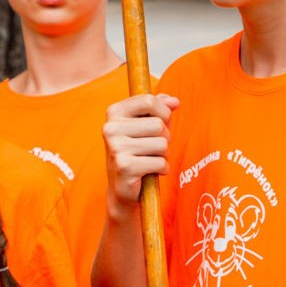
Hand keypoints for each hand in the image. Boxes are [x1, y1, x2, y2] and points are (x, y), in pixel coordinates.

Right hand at [104, 94, 178, 209]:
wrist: (122, 185)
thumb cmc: (138, 151)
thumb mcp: (147, 125)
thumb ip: (159, 108)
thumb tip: (174, 101)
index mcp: (114, 112)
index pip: (149, 100)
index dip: (164, 112)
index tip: (161, 122)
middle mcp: (111, 128)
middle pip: (158, 125)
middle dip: (165, 138)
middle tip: (153, 148)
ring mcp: (116, 147)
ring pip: (162, 144)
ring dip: (163, 155)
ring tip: (150, 159)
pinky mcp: (125, 166)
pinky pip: (160, 163)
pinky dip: (162, 169)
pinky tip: (150, 171)